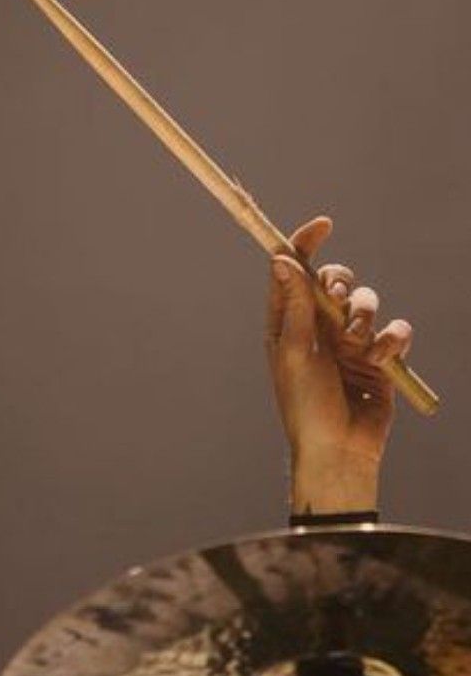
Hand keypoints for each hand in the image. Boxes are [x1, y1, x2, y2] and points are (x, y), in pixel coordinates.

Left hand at [266, 216, 412, 513]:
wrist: (338, 450)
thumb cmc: (305, 408)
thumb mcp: (293, 352)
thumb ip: (293, 305)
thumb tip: (280, 259)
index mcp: (289, 324)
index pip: (295, 271)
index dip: (306, 243)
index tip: (324, 224)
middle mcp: (319, 328)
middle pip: (336, 279)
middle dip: (342, 283)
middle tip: (338, 299)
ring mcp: (351, 343)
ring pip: (369, 301)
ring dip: (365, 317)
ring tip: (357, 346)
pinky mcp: (380, 359)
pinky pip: (396, 331)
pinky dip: (392, 341)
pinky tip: (381, 360)